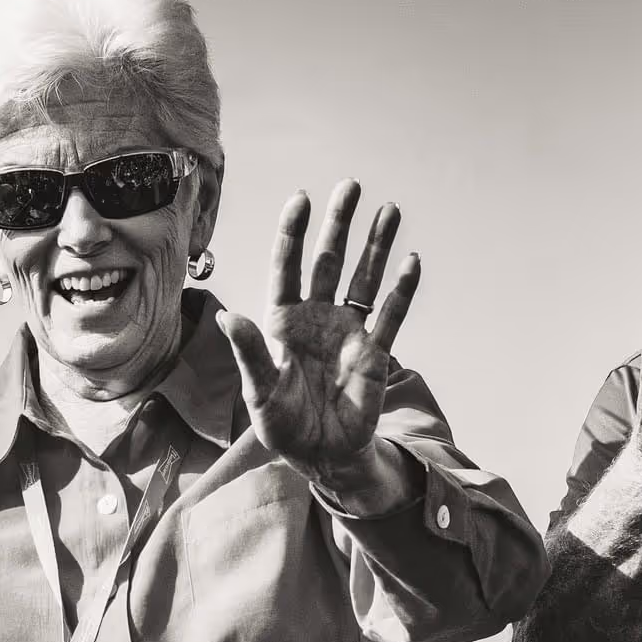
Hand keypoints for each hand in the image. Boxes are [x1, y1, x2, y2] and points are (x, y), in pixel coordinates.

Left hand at [218, 181, 419, 500]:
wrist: (322, 455)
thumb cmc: (282, 426)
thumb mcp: (259, 392)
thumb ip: (250, 353)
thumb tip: (229, 317)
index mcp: (283, 322)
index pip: (288, 266)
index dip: (294, 232)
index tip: (303, 197)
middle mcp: (316, 318)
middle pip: (329, 261)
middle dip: (339, 224)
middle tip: (351, 185)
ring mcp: (347, 332)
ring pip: (363, 279)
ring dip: (376, 246)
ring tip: (389, 210)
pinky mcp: (375, 352)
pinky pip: (391, 315)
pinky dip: (402, 290)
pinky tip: (412, 263)